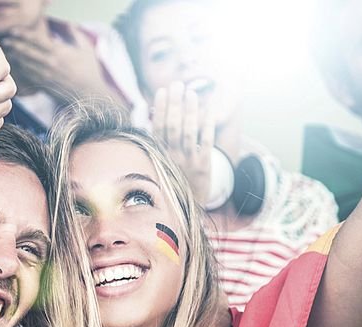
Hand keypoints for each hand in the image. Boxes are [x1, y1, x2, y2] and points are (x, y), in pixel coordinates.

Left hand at [0, 27, 112, 101]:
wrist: (89, 96)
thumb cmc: (89, 70)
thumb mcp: (85, 47)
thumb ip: (72, 32)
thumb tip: (61, 19)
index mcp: (59, 53)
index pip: (37, 41)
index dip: (24, 35)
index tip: (14, 30)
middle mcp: (50, 65)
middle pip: (27, 53)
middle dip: (15, 45)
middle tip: (4, 39)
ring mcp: (46, 77)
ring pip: (25, 65)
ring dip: (15, 57)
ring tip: (6, 51)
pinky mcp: (44, 86)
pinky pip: (28, 77)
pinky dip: (19, 71)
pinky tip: (13, 67)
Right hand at [152, 82, 214, 203]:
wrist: (187, 207)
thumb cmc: (173, 179)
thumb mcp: (159, 163)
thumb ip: (157, 142)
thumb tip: (152, 116)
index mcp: (160, 155)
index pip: (158, 128)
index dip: (161, 109)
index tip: (163, 90)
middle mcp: (172, 158)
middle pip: (173, 127)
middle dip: (175, 104)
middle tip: (178, 84)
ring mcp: (188, 162)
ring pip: (188, 133)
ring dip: (190, 111)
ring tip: (192, 92)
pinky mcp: (204, 166)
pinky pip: (206, 144)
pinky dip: (207, 127)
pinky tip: (209, 111)